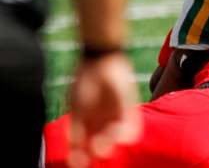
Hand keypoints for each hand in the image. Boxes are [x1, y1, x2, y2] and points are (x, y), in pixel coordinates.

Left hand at [69, 52, 141, 166]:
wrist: (97, 58)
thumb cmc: (113, 71)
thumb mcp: (121, 89)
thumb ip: (124, 109)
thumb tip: (127, 131)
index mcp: (124, 113)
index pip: (127, 133)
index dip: (121, 140)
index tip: (116, 141)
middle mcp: (109, 117)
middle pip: (107, 139)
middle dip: (103, 149)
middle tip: (98, 152)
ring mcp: (93, 117)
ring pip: (90, 140)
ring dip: (86, 152)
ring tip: (80, 162)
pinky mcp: (78, 114)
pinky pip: (76, 132)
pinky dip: (74, 143)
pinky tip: (73, 150)